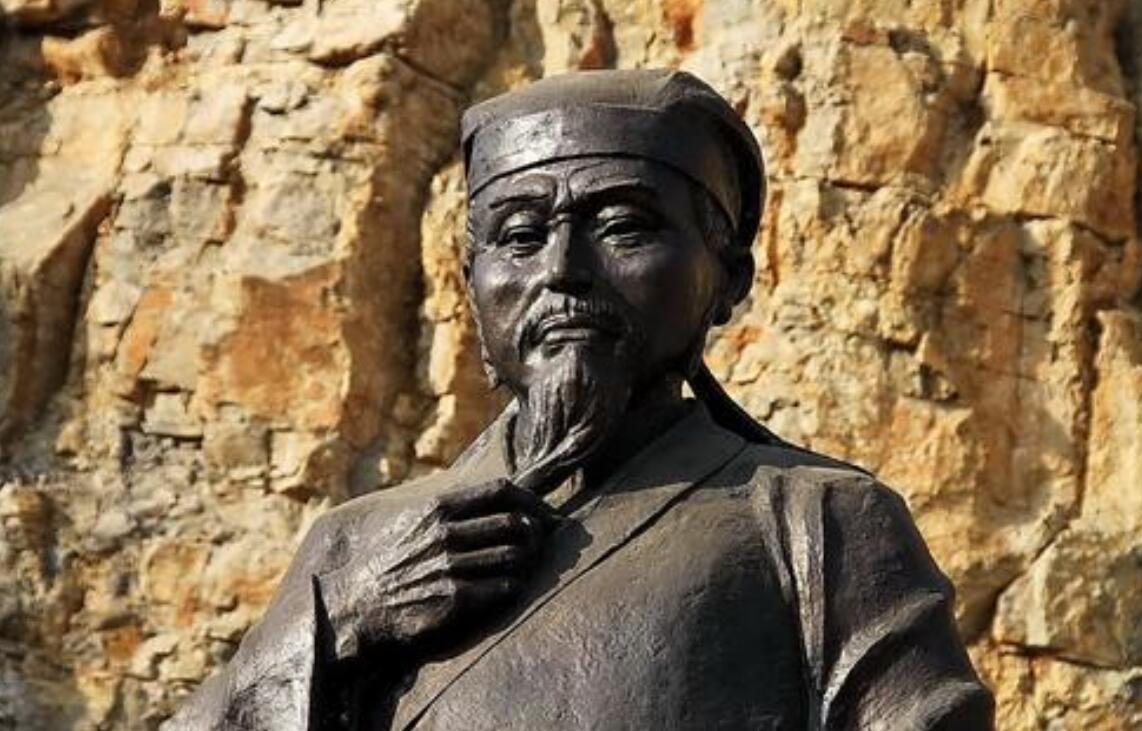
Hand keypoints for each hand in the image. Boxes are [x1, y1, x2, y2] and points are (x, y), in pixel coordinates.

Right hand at [317, 478, 558, 660]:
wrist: (355, 605)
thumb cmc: (387, 561)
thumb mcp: (411, 518)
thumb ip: (448, 507)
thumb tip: (489, 495)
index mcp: (439, 508)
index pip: (502, 491)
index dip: (532, 501)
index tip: (543, 513)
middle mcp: (447, 533)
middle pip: (517, 523)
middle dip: (537, 534)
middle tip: (541, 544)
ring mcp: (451, 566)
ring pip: (516, 556)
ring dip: (528, 562)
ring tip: (527, 567)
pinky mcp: (455, 599)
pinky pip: (504, 587)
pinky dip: (514, 586)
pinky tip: (508, 588)